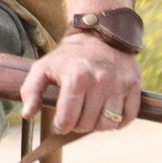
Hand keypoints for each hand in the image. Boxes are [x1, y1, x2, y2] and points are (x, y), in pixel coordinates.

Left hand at [19, 32, 142, 135]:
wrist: (99, 36)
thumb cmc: (67, 57)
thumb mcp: (42, 68)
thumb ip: (30, 90)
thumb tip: (28, 114)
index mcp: (75, 78)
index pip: (68, 119)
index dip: (61, 126)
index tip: (60, 123)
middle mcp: (99, 81)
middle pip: (87, 124)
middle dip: (78, 125)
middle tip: (75, 117)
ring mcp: (119, 84)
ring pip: (108, 124)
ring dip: (97, 126)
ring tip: (90, 115)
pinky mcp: (134, 86)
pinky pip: (128, 117)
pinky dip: (118, 122)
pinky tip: (107, 113)